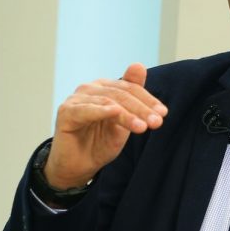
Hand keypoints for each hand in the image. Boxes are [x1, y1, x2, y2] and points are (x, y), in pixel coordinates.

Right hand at [43, 63, 166, 188]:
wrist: (79, 166)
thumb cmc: (100, 142)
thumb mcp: (124, 121)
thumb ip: (132, 97)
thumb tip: (139, 65)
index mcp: (105, 87)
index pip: (131, 88)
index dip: (148, 100)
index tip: (163, 113)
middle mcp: (90, 88)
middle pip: (122, 94)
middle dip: (142, 109)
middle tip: (157, 122)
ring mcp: (76, 98)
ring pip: (108, 102)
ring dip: (128, 114)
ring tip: (143, 127)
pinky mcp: (66, 112)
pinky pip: (86, 110)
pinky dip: (101, 110)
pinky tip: (114, 113)